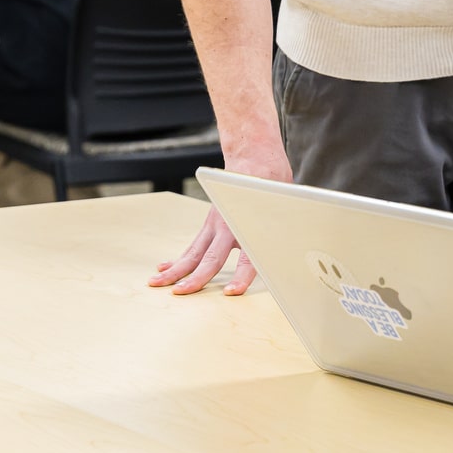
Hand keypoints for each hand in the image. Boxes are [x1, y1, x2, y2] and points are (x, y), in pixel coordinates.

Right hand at [149, 136, 291, 295]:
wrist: (254, 158)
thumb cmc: (272, 186)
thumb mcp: (283, 208)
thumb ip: (281, 234)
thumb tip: (296, 256)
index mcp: (249, 226)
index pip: (247, 259)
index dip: (240, 277)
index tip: (232, 292)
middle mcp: (228, 227)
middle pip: (210, 259)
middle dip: (194, 278)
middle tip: (180, 293)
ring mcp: (215, 225)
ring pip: (193, 253)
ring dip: (175, 270)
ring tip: (156, 283)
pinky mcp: (210, 225)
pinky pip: (193, 246)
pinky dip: (178, 259)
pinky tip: (165, 269)